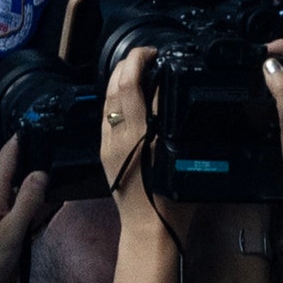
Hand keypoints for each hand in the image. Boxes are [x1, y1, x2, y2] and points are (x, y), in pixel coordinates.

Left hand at [0, 136, 55, 282]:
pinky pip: (14, 199)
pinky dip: (28, 198)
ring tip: (57, 174)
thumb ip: (29, 199)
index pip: (9, 151)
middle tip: (59, 148)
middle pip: (13, 164)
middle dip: (34, 156)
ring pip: (16, 183)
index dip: (24, 136)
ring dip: (33, 179)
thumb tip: (41, 172)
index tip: (44, 122)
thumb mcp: (13, 229)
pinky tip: (42, 205)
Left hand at [101, 47, 164, 230]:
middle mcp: (115, 137)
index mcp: (133, 137)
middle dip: (127, 63)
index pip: (129, 87)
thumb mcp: (178, 157)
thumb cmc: (170, 201)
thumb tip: (165, 90)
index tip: (154, 52)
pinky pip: (107, 114)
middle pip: (114, 87)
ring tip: (140, 67)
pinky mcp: (105, 151)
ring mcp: (107, 145)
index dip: (138, 62)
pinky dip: (117, 95)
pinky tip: (130, 93)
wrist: (148, 230)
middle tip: (147, 55)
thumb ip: (169, 121)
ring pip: (107, 99)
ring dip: (120, 77)